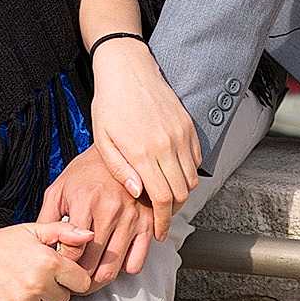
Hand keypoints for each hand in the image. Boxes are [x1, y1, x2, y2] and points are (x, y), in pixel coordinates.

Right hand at [0, 219, 94, 300]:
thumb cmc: (2, 241)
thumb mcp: (34, 230)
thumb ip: (64, 231)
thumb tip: (90, 235)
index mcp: (49, 261)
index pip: (81, 282)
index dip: (72, 277)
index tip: (61, 273)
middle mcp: (38, 284)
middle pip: (64, 299)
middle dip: (54, 289)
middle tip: (34, 275)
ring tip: (21, 284)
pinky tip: (13, 297)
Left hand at [36, 147, 154, 289]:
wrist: (120, 150)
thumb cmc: (86, 171)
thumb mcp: (59, 189)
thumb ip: (46, 219)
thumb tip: (38, 249)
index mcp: (86, 200)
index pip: (71, 254)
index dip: (62, 267)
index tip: (59, 268)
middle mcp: (111, 210)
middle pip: (91, 266)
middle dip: (78, 280)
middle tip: (72, 280)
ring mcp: (132, 217)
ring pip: (113, 270)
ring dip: (98, 280)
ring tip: (89, 276)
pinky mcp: (149, 221)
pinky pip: (136, 263)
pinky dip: (123, 268)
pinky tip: (114, 258)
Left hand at [90, 39, 199, 241]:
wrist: (127, 68)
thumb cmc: (110, 103)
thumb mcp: (103, 140)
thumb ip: (120, 170)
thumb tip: (137, 194)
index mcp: (143, 152)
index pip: (162, 199)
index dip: (162, 221)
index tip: (158, 232)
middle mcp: (167, 144)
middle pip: (181, 193)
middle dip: (172, 211)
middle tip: (159, 217)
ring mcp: (181, 133)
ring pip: (192, 178)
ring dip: (181, 192)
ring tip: (165, 196)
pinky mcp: (188, 124)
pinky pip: (196, 158)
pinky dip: (188, 172)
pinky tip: (171, 172)